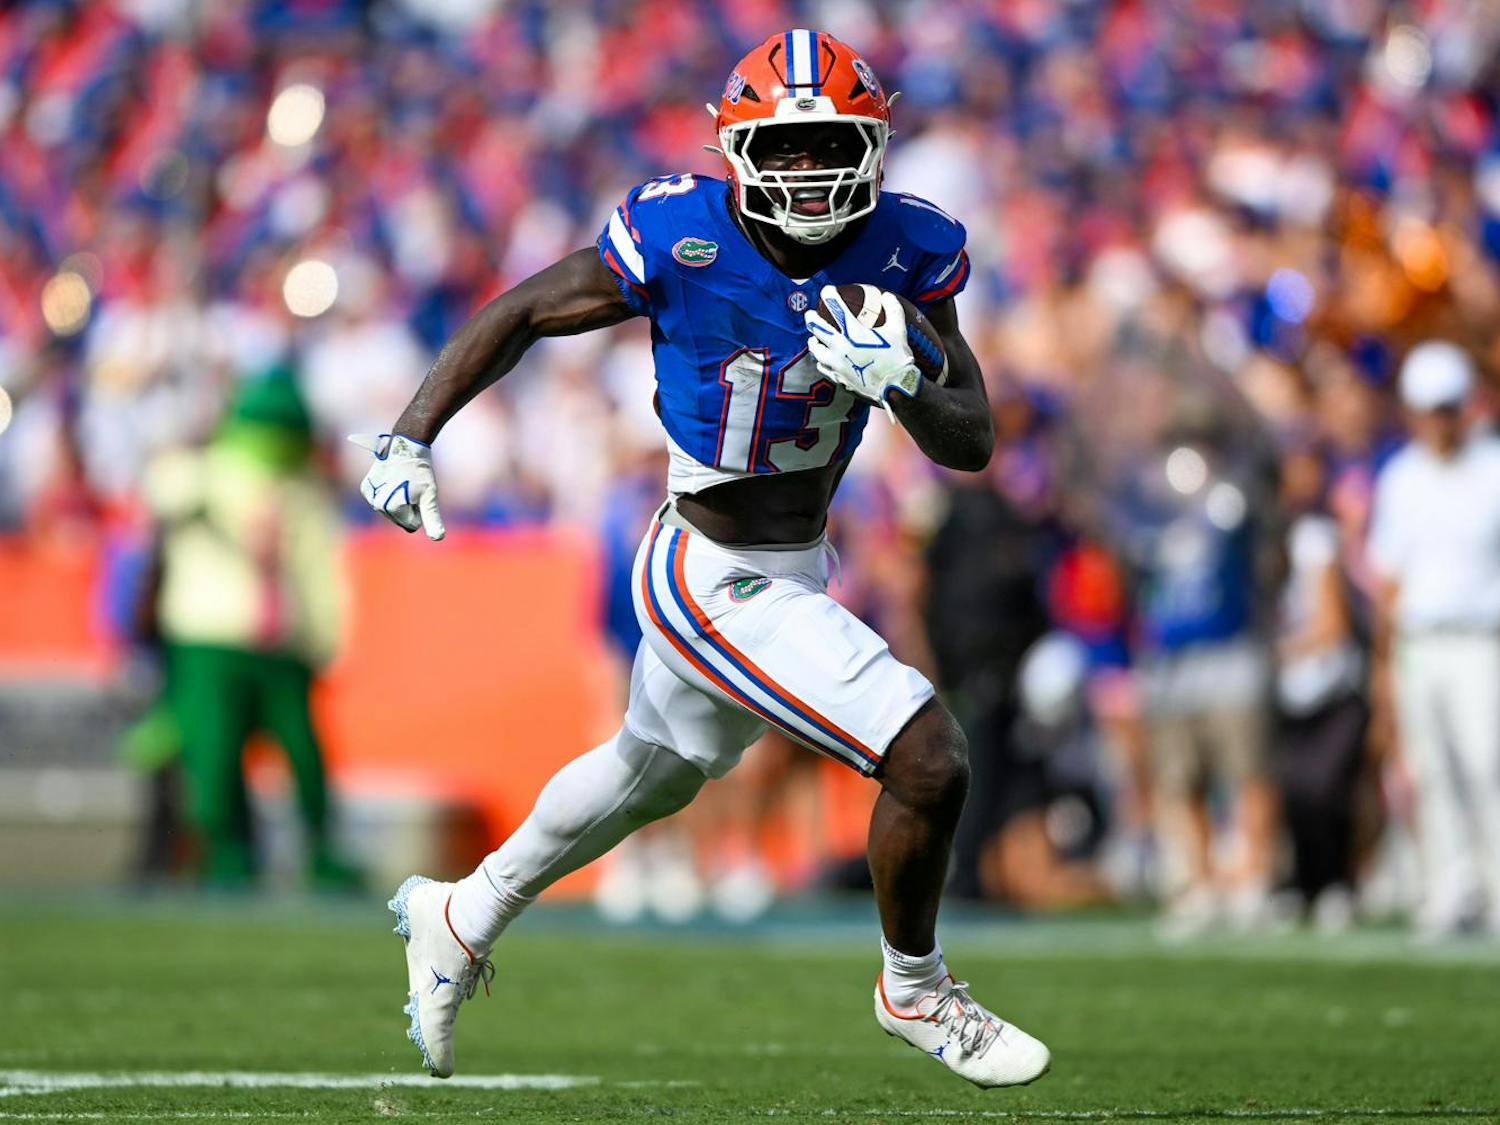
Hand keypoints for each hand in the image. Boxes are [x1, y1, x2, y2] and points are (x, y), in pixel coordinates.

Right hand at [348, 433, 445, 539]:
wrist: (404, 445)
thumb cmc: (420, 471)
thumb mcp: (430, 495)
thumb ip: (432, 517)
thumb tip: (437, 538)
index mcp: (392, 508)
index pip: (412, 525)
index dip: (420, 510)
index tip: (419, 493)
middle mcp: (377, 504)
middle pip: (399, 519)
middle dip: (409, 507)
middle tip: (410, 486)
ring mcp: (369, 496)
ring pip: (390, 511)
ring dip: (399, 500)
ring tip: (402, 482)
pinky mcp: (365, 488)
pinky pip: (381, 501)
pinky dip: (388, 494)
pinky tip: (391, 480)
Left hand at [804, 286, 922, 409]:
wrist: (895, 388)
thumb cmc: (897, 358)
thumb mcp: (898, 330)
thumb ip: (893, 309)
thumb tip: (886, 296)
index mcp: (854, 333)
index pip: (836, 309)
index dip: (829, 296)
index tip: (826, 290)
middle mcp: (841, 347)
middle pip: (818, 329)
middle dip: (812, 319)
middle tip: (809, 314)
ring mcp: (837, 364)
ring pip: (816, 350)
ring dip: (814, 342)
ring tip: (813, 338)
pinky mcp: (839, 377)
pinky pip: (823, 367)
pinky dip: (821, 361)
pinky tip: (822, 360)